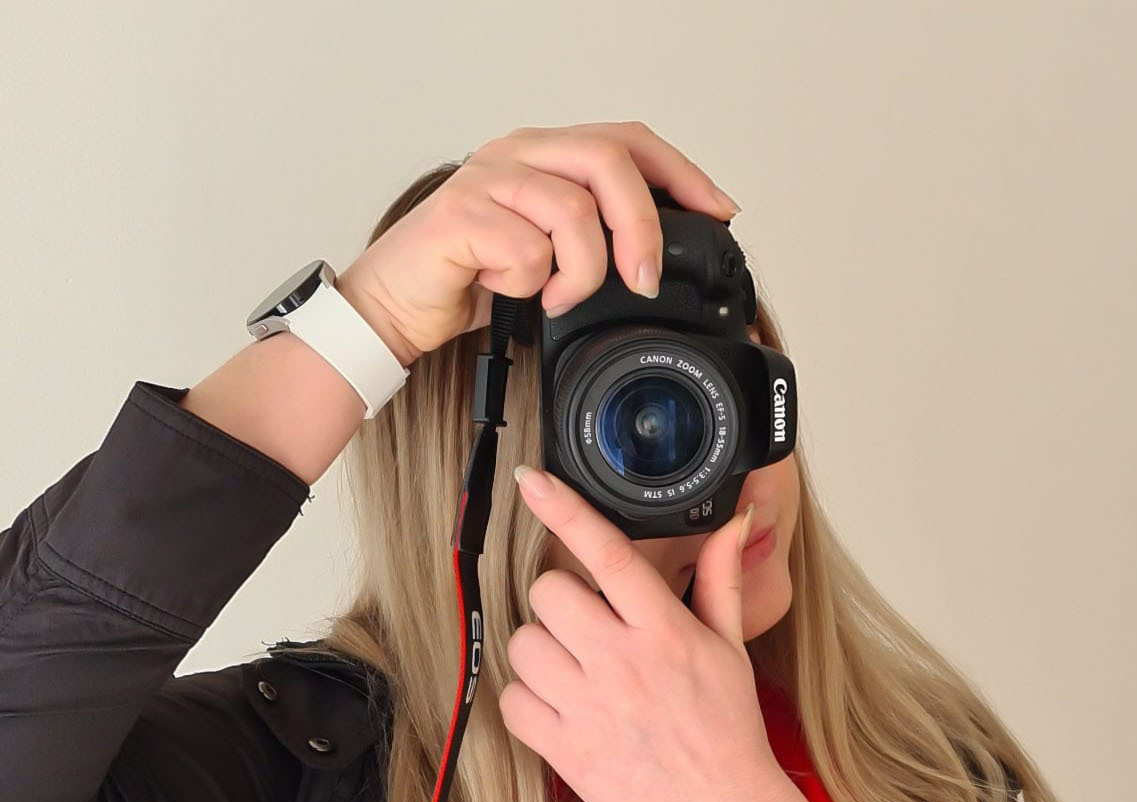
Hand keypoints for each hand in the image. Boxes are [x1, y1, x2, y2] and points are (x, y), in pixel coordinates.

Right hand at [336, 120, 740, 364]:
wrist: (396, 306)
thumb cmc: (469, 278)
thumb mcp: (549, 257)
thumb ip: (594, 240)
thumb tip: (659, 260)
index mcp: (545, 157)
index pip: (627, 140)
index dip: (681, 173)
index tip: (720, 212)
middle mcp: (518, 155)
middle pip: (609, 160)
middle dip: (644, 226)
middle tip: (646, 280)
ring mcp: (487, 179)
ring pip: (573, 209)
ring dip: (582, 272)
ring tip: (560, 299)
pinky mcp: (459, 217)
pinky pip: (526, 249)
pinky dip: (531, 285)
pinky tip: (516, 295)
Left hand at [499, 465, 812, 801]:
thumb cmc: (727, 731)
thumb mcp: (731, 649)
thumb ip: (720, 580)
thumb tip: (733, 522)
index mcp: (665, 632)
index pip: (607, 556)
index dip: (565, 511)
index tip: (533, 482)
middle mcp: (623, 664)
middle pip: (548, 594)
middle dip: (559, 604)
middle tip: (585, 628)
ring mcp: (590, 708)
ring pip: (523, 645)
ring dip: (541, 652)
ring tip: (575, 673)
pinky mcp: (565, 749)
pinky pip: (512, 702)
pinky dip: (527, 702)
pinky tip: (559, 708)